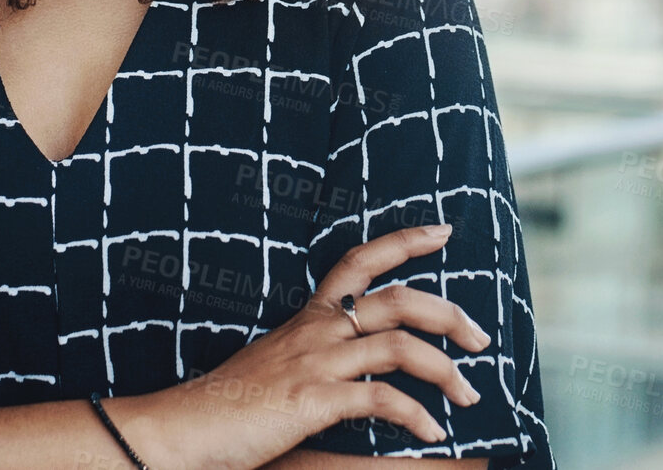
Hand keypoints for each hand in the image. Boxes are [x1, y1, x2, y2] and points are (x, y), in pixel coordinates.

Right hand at [111, 222, 492, 469]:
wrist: (181, 429)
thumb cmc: (227, 404)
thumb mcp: (275, 365)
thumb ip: (312, 355)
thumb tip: (352, 366)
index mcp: (308, 317)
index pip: (360, 259)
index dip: (405, 239)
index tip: (444, 229)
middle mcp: (317, 330)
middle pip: (400, 299)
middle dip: (451, 314)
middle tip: (481, 337)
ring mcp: (317, 363)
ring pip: (401, 346)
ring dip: (446, 371)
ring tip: (469, 395)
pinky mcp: (314, 401)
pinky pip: (382, 400)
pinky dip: (416, 416)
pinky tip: (434, 434)